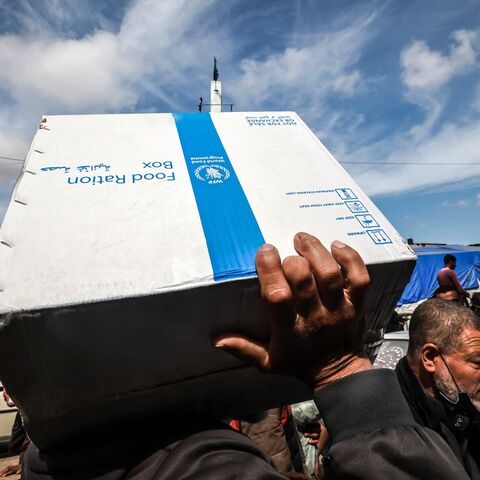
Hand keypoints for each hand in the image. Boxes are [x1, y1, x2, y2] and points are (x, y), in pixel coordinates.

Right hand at [214, 232, 371, 389]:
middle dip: (293, 260)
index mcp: (289, 329)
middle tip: (286, 253)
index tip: (264, 252)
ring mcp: (340, 309)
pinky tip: (336, 245)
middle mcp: (315, 317)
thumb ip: (243, 349)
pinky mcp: (358, 304)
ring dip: (316, 251)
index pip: (278, 295)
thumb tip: (216, 339)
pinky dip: (350, 258)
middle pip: (304, 279)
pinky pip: (360, 277)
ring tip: (303, 239)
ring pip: (330, 274)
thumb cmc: (299, 363)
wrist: (339, 375)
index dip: (269, 270)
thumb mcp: (267, 362)